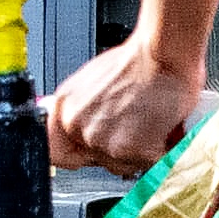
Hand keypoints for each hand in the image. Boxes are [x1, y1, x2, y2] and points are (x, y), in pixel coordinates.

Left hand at [47, 37, 210, 176]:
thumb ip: (81, 110)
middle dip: (116, 150)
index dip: (75, 155)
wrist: (163, 53)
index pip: (55, 152)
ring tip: (149, 124)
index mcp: (63, 109)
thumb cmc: (137, 62)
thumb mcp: (92, 84)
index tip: (88, 154)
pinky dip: (159, 152)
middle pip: (95, 160)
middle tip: (134, 127)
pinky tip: (162, 129)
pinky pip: (146, 164)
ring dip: (139, 152)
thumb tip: (76, 125)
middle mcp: (77, 126)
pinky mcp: (131, 149)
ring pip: (121, 165)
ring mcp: (103, 140)